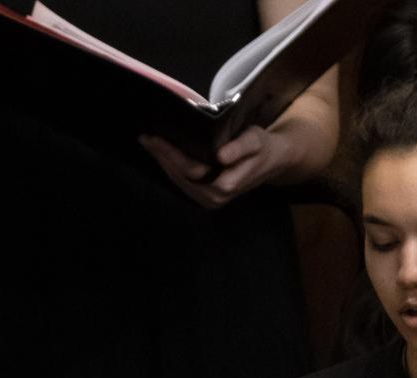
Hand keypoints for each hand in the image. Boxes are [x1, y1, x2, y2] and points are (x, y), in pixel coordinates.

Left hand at [139, 125, 295, 208]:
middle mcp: (215, 197)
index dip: (171, 154)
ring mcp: (210, 200)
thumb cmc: (262, 147)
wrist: (272, 160)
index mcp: (224, 185)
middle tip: (145, 138)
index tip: (156, 138)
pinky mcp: (207, 197)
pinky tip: (162, 157)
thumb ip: (241, 148)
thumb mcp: (255, 140)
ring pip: (179, 183)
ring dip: (163, 164)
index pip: (190, 170)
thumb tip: (222, 156)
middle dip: (162, 157)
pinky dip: (171, 170)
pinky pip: (184, 184)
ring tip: (149, 145)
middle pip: (180, 178)